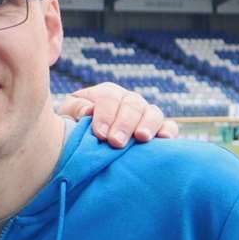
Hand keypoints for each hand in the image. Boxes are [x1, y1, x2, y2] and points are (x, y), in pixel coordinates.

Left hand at [60, 84, 179, 147]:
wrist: (84, 145)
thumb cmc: (74, 127)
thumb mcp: (69, 115)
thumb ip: (77, 109)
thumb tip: (89, 111)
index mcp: (106, 94)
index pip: (109, 98)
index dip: (105, 114)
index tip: (100, 134)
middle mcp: (128, 100)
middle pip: (132, 104)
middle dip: (124, 123)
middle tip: (116, 142)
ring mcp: (144, 114)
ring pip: (152, 112)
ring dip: (147, 124)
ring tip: (141, 138)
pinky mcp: (157, 129)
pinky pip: (168, 126)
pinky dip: (168, 131)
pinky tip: (164, 139)